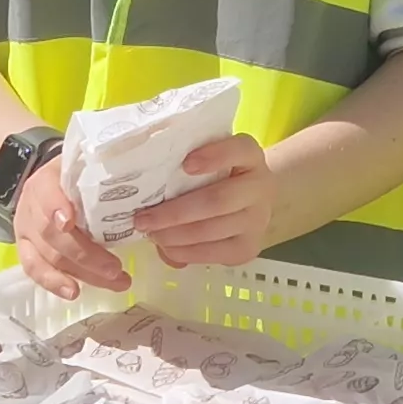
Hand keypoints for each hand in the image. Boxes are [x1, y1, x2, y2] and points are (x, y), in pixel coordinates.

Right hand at [12, 152, 129, 299]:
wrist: (50, 183)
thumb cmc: (77, 176)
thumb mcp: (86, 166)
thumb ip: (103, 172)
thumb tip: (140, 177)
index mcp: (45, 181)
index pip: (46, 192)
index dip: (55, 207)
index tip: (69, 221)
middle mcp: (31, 206)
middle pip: (52, 234)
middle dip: (85, 254)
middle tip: (116, 268)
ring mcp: (26, 231)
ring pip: (49, 257)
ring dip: (82, 273)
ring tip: (115, 282)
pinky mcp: (26, 251)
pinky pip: (35, 270)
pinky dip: (54, 283)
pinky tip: (74, 293)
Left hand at [131, 134, 275, 269]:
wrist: (253, 199)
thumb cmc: (220, 174)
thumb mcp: (211, 159)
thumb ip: (187, 165)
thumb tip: (148, 194)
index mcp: (250, 155)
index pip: (238, 150)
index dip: (214, 156)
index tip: (186, 164)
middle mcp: (260, 186)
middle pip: (217, 200)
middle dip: (174, 213)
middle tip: (142, 219)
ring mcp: (258, 220)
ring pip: (211, 231)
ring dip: (174, 236)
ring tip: (150, 234)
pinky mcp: (249, 248)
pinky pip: (213, 253)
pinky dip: (184, 252)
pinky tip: (166, 248)